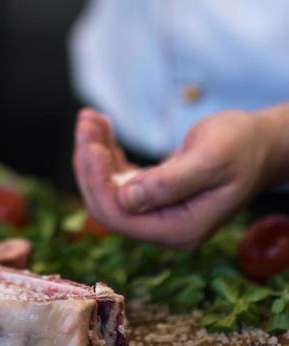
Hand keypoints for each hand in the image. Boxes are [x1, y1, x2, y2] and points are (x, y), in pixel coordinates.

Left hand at [73, 107, 276, 248]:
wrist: (259, 143)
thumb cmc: (240, 147)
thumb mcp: (209, 161)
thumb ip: (170, 183)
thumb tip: (127, 198)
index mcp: (178, 228)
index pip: (118, 217)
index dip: (97, 182)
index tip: (91, 144)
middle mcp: (164, 227)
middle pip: (107, 204)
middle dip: (90, 164)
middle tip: (86, 122)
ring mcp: (157, 211)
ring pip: (108, 189)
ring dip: (93, 152)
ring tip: (90, 117)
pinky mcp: (153, 193)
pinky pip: (118, 177)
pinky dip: (106, 151)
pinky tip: (101, 125)